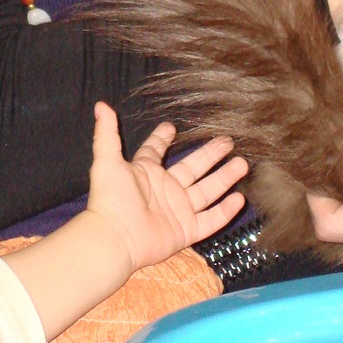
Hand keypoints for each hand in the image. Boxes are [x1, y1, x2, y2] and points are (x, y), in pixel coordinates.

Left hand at [86, 102, 247, 279]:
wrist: (115, 237)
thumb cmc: (110, 199)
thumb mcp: (107, 161)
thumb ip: (107, 133)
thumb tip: (101, 105)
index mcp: (146, 172)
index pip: (156, 151)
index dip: (162, 139)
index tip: (172, 127)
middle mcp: (165, 189)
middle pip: (193, 168)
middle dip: (210, 155)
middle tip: (228, 141)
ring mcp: (178, 210)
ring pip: (207, 191)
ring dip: (224, 178)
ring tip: (242, 163)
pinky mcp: (186, 231)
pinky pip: (210, 220)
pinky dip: (224, 211)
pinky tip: (239, 198)